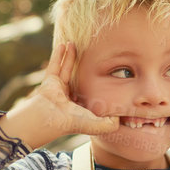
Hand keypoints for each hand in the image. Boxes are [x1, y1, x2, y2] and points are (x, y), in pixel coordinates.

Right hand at [5, 43, 119, 146]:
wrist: (51, 119)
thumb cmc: (74, 122)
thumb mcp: (98, 125)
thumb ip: (110, 124)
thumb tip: (119, 119)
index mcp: (79, 108)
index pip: (89, 98)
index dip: (96, 92)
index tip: (107, 82)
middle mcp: (68, 98)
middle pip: (77, 80)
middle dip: (82, 69)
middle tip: (90, 57)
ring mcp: (58, 89)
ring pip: (66, 69)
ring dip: (70, 57)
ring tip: (74, 44)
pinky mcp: (50, 81)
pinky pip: (55, 65)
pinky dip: (59, 55)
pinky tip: (63, 44)